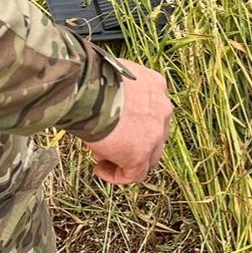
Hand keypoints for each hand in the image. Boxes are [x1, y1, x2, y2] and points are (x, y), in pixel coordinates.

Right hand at [82, 59, 173, 184]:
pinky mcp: (142, 153)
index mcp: (155, 85)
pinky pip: (135, 174)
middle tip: (106, 142)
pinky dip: (118, 175)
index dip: (132, 122)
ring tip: (99, 156)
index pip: (151, 110)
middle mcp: (162, 107)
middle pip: (153, 133)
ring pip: (148, 155)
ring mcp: (155, 132)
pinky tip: (100, 169)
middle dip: (130, 141)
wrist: (89, 89)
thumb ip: (115, 93)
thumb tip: (101, 107)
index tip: (114, 125)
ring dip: (125, 158)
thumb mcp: (109, 77)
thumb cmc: (90, 78)